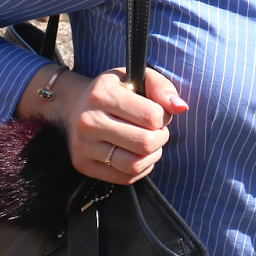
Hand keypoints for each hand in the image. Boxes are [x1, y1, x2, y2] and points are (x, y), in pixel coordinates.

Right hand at [21, 65, 186, 185]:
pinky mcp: (83, 164)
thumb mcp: (138, 77)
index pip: (151, 115)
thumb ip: (162, 88)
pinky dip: (140, 169)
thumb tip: (180, 107)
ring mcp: (83, 145)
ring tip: (150, 143)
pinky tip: (138, 155)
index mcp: (102, 94)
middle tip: (158, 130)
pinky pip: (124, 178)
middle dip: (161, 137)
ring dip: (152, 156)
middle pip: (144, 143)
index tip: (159, 113)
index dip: (164, 116)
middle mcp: (88, 120)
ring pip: (134, 164)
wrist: (74, 105)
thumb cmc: (115, 90)